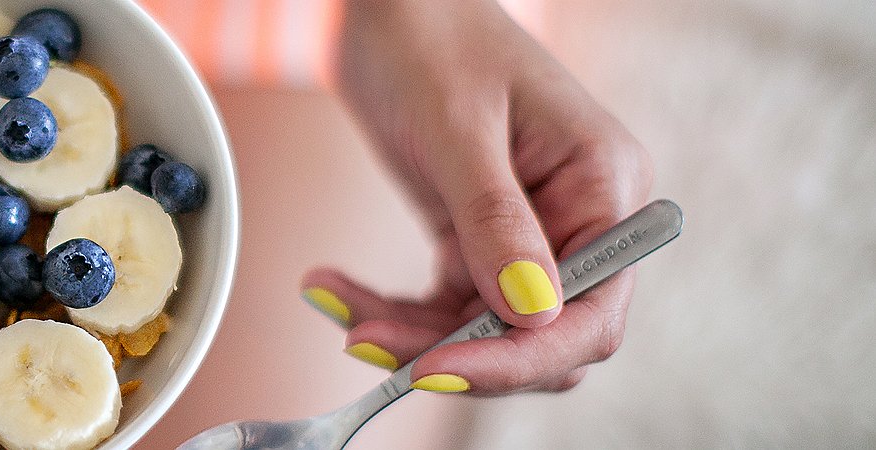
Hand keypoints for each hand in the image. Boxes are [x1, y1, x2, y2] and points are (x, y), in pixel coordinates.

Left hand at [308, 0, 652, 393]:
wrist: (389, 4)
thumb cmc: (431, 37)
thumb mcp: (458, 128)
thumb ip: (496, 221)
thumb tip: (532, 316)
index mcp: (604, 188)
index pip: (590, 313)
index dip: (519, 358)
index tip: (435, 369)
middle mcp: (577, 220)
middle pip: (537, 337)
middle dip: (451, 351)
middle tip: (364, 339)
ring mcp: (527, 233)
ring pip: (480, 331)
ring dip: (405, 333)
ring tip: (333, 299)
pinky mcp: (475, 237)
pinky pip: (443, 305)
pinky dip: (389, 309)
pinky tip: (332, 287)